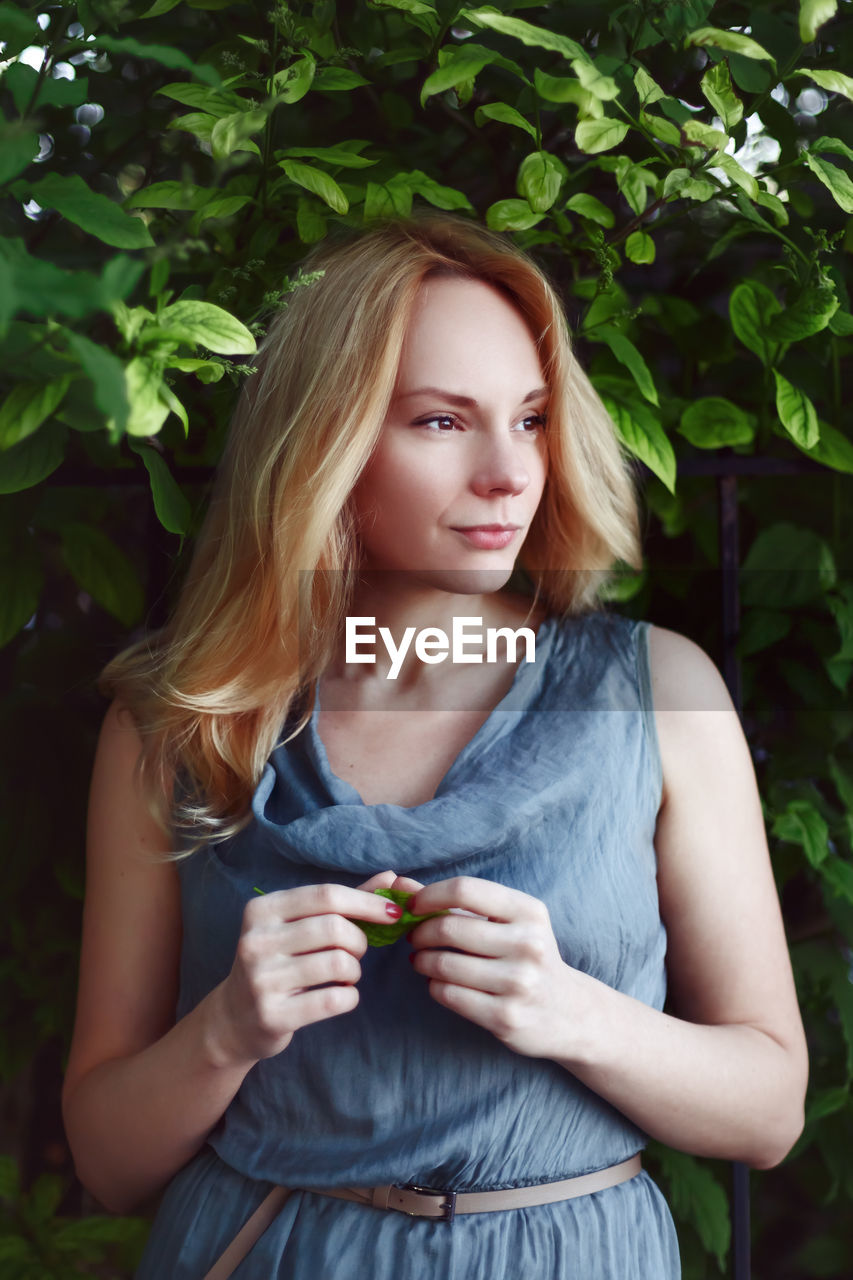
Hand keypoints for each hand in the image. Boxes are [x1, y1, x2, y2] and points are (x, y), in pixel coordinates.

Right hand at [206, 871, 407, 1067]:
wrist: (235, 1018)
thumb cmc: (277, 963)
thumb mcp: (298, 926)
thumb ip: (344, 902)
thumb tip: (390, 878)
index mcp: (263, 910)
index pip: (327, 895)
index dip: (367, 902)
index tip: (393, 912)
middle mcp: (257, 940)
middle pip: (336, 928)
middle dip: (359, 941)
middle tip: (356, 952)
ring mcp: (261, 978)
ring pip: (339, 963)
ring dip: (355, 970)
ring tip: (346, 975)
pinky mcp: (272, 1014)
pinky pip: (334, 999)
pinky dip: (350, 997)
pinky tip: (341, 996)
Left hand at [407, 876, 571, 1059]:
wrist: (569, 1012)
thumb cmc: (527, 956)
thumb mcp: (507, 922)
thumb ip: (457, 902)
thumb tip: (401, 884)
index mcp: (529, 911)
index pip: (465, 889)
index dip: (429, 895)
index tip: (413, 906)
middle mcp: (528, 944)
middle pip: (449, 928)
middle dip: (420, 932)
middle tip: (414, 937)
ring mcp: (519, 983)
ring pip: (444, 964)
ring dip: (422, 960)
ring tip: (423, 960)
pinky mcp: (506, 1017)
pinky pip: (449, 995)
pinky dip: (434, 986)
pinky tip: (438, 983)